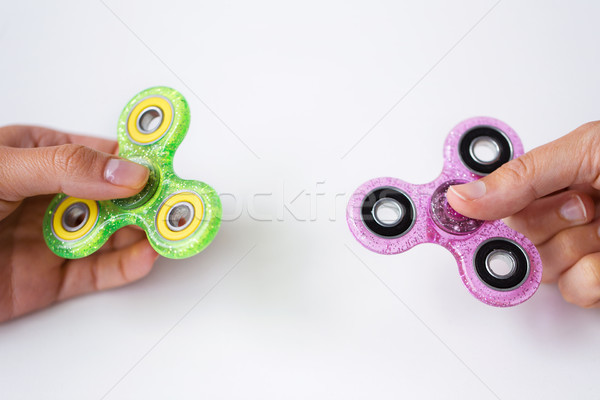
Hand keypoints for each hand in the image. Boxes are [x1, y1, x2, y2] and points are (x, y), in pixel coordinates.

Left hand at [0, 125, 158, 321]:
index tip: (168, 161)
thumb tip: (124, 172)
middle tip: (180, 201)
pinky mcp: (54, 278)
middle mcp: (52, 196)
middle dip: (150, 198)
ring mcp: (54, 237)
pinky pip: (100, 270)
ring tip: (173, 229)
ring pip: (114, 233)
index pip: (100, 153)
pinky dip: (128, 266)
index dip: (138, 157)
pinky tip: (145, 256)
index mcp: (38, 155)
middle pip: (116, 195)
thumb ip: (64, 168)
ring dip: (146, 231)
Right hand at [447, 121, 599, 307]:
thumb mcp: (590, 151)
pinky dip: (588, 280)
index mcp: (555, 174)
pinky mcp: (599, 278)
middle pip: (512, 235)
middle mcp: (565, 211)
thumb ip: (524, 173)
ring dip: (572, 250)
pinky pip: (572, 291)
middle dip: (541, 226)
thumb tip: (464, 195)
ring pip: (539, 266)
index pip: (494, 194)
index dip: (470, 208)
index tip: (448, 218)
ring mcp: (583, 245)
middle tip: (577, 207)